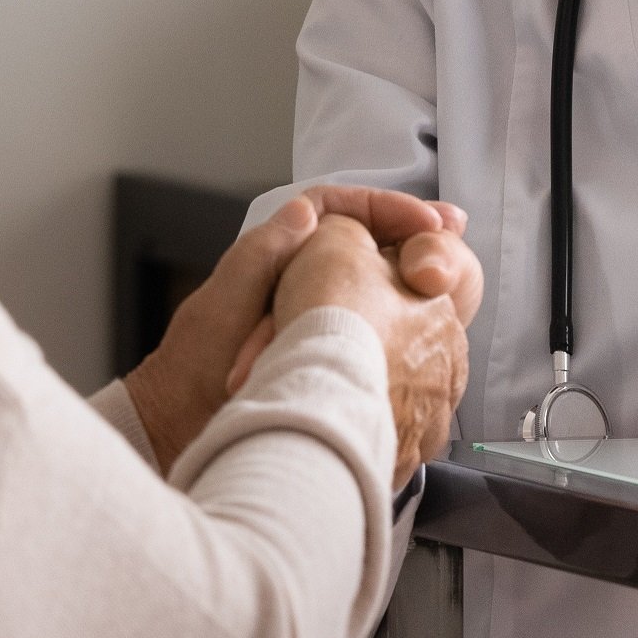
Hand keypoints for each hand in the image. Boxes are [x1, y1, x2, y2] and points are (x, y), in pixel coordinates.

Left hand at [124, 185, 464, 471]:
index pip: (339, 209)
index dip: (385, 207)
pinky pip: (378, 326)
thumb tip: (304, 211)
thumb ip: (260, 256)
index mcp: (274, 254)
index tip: (425, 221)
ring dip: (414, 278)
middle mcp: (301, 276)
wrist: (184, 430)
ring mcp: (320, 315)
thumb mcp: (222, 307)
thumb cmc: (193, 372)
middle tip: (452, 232)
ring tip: (451, 277)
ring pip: (378, 281)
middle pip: (368, 240)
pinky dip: (406, 324)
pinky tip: (434, 327)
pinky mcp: (333, 351)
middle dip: (412, 236)